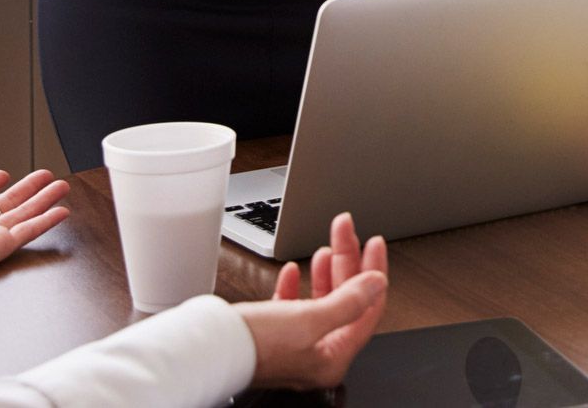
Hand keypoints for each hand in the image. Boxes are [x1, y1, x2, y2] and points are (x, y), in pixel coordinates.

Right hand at [237, 213, 389, 389]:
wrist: (210, 349)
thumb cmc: (256, 344)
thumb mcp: (309, 319)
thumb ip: (347, 302)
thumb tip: (377, 283)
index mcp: (332, 356)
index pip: (367, 309)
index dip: (373, 272)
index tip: (373, 243)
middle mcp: (317, 353)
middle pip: (345, 299)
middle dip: (346, 262)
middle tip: (345, 231)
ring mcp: (295, 344)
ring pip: (321, 300)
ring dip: (324, 271)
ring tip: (325, 248)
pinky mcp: (273, 335)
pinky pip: (294, 307)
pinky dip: (295, 286)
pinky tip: (292, 269)